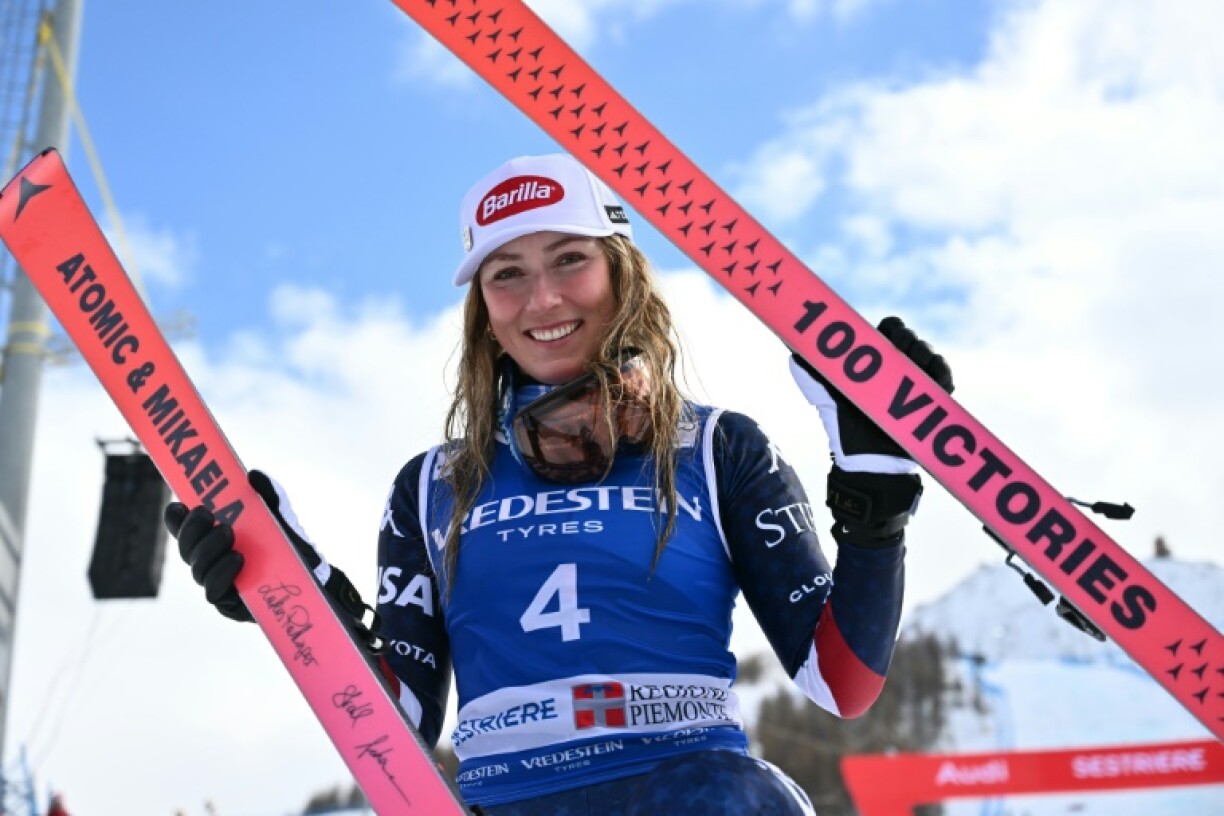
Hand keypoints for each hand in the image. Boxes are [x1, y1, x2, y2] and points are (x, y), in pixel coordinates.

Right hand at [165, 470, 380, 647]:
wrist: (313, 572)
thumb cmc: (288, 541)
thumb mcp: (280, 513)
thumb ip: (268, 493)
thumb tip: (253, 475)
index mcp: (213, 537)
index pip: (184, 530)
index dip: (176, 519)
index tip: (178, 505)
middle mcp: (210, 560)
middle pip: (186, 549)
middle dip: (191, 530)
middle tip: (207, 514)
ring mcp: (218, 582)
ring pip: (197, 570)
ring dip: (208, 550)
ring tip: (228, 534)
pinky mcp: (229, 603)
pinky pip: (214, 591)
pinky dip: (221, 574)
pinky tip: (237, 560)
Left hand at [789, 316, 953, 473]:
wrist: (862, 457)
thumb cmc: (842, 421)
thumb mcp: (823, 391)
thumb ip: (809, 368)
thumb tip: (789, 346)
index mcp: (877, 356)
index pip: (891, 327)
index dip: (891, 326)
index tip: (884, 333)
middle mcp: (899, 364)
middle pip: (910, 337)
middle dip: (906, 337)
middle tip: (897, 347)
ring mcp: (918, 379)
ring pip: (928, 352)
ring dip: (922, 352)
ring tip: (912, 363)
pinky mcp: (934, 397)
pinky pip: (944, 376)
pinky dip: (940, 371)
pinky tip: (932, 375)